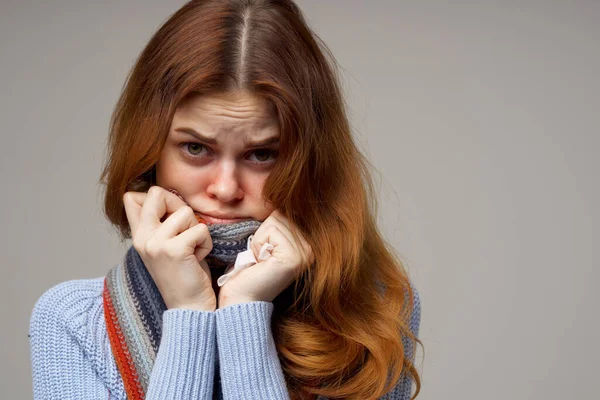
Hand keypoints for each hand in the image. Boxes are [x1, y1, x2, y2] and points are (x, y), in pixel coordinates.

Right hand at [123, 185, 215, 310]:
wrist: (189, 307)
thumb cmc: (184, 274)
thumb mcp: (166, 245)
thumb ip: (160, 222)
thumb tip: (163, 194)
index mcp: (137, 236)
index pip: (132, 197)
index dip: (160, 200)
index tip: (170, 221)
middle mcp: (142, 238)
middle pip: (157, 193)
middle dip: (180, 206)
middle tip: (186, 232)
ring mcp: (155, 243)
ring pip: (186, 212)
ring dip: (197, 230)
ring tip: (192, 251)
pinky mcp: (174, 250)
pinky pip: (200, 230)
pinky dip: (206, 244)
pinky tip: (198, 259)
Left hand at [218, 210, 313, 307]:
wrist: (243, 299)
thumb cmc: (251, 270)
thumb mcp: (268, 242)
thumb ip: (278, 224)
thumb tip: (280, 199)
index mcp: (308, 244)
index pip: (285, 213)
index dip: (267, 229)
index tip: (265, 252)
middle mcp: (312, 249)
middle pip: (281, 215)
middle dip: (264, 233)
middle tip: (261, 257)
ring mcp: (305, 254)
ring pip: (275, 221)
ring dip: (260, 240)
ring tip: (261, 260)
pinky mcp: (294, 257)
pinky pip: (271, 231)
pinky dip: (258, 244)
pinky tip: (261, 262)